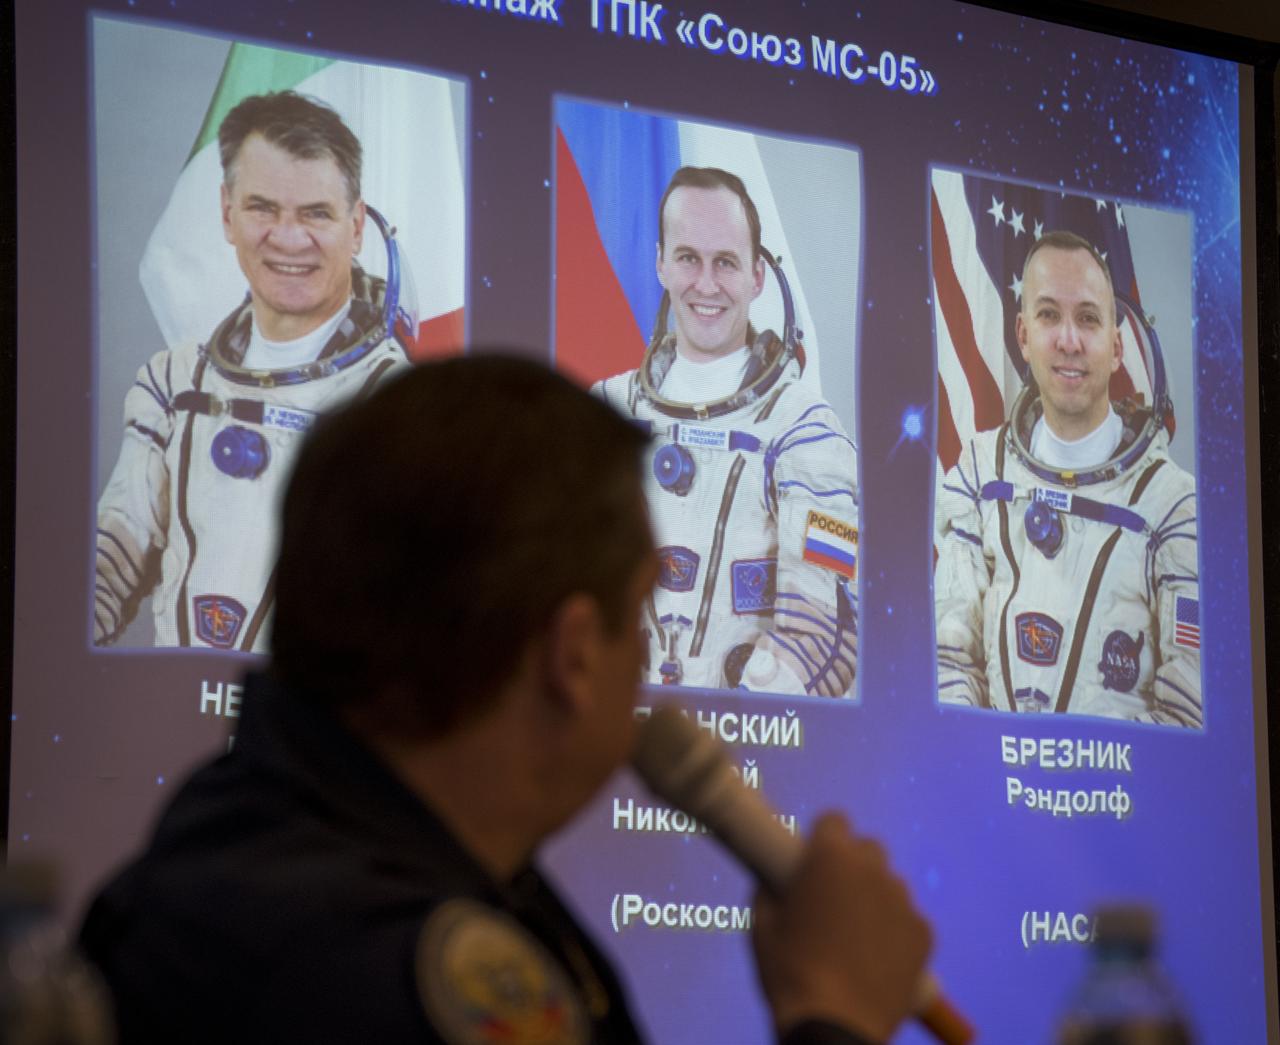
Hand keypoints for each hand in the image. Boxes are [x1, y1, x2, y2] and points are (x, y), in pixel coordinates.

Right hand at [751, 812, 931, 1042]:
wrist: (834, 1026)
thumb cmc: (789, 971)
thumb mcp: (762, 925)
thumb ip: (770, 890)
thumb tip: (774, 879)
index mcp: (829, 857)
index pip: (834, 820)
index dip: (823, 838)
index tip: (813, 859)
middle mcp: (871, 869)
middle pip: (868, 849)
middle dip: (852, 865)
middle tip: (834, 897)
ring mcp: (902, 901)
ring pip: (890, 884)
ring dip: (874, 897)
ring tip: (856, 935)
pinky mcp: (924, 933)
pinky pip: (908, 919)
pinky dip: (895, 930)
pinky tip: (877, 957)